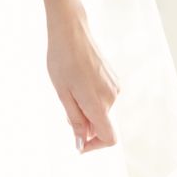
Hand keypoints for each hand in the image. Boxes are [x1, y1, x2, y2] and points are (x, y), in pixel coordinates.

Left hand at [45, 5, 118, 154]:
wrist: (71, 31)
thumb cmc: (62, 60)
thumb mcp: (63, 94)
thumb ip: (75, 121)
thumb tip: (81, 144)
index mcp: (98, 103)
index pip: (109, 137)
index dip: (94, 146)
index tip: (78, 142)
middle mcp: (112, 97)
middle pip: (101, 124)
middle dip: (83, 122)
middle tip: (65, 103)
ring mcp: (115, 87)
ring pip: (101, 110)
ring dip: (86, 108)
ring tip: (70, 87)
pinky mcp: (114, 79)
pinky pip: (103, 98)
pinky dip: (91, 98)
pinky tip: (79, 80)